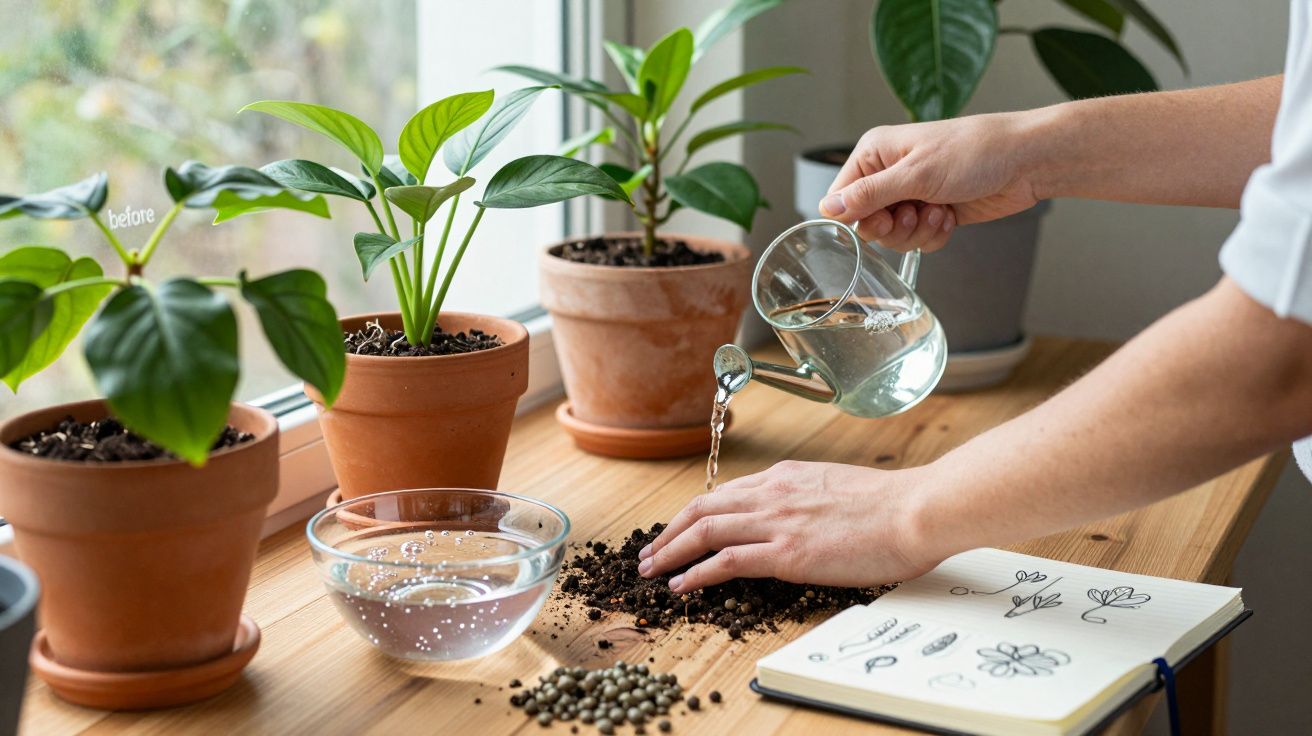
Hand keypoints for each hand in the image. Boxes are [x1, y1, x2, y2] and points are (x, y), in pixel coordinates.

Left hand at [636, 460, 942, 592]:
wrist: (915, 510)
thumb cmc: (892, 505)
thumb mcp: (838, 488)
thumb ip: (811, 499)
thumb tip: (803, 515)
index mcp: (786, 477)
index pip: (726, 494)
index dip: (695, 513)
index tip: (680, 529)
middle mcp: (773, 493)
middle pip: (702, 508)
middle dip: (669, 532)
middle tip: (650, 552)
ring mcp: (776, 522)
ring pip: (704, 531)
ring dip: (671, 552)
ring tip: (652, 571)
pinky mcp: (785, 552)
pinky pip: (725, 561)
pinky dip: (696, 573)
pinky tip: (682, 585)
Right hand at [820, 112, 1041, 250]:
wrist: (1025, 162)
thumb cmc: (976, 151)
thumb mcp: (916, 173)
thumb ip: (869, 194)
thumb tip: (828, 208)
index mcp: (876, 153)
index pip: (840, 197)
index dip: (857, 216)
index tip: (882, 216)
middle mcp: (890, 174)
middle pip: (866, 222)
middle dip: (892, 227)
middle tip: (913, 213)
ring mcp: (912, 194)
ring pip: (892, 236)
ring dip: (916, 231)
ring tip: (939, 210)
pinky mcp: (932, 212)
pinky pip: (917, 240)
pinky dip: (933, 234)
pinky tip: (950, 215)